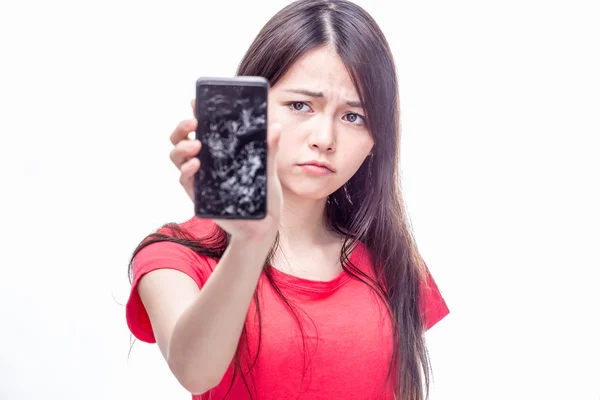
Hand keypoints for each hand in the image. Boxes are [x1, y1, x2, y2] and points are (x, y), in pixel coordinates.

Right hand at [169, 100, 282, 241]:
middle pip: (182, 139)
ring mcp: (200, 178)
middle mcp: (206, 162)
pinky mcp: (199, 196)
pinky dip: (187, 171)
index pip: (203, 128)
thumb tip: (275, 127)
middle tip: (193, 121)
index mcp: (220, 151)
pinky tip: (195, 165)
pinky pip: (185, 181)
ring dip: (182, 147)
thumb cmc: (264, 196)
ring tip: (196, 144)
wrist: (262, 225)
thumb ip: (269, 149)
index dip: (195, 112)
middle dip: (182, 127)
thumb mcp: (268, 170)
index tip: (196, 100)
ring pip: (178, 157)